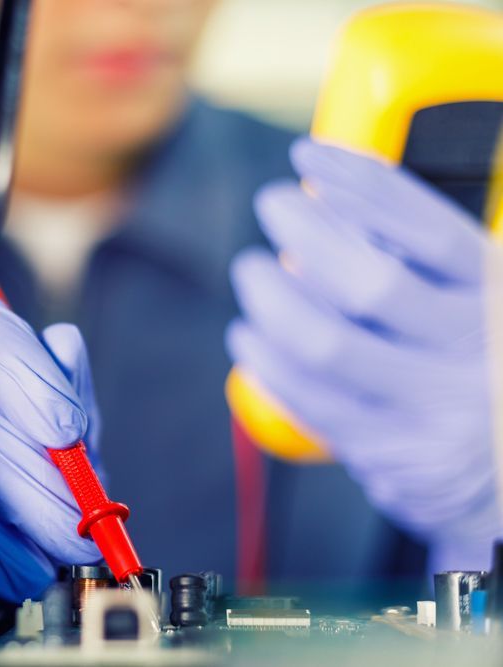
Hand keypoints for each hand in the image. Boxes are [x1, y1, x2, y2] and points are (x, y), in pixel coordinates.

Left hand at [227, 137, 502, 571]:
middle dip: (304, 234)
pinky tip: (249, 339)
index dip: (363, 185)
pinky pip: (310, 401)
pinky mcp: (394, 454)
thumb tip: (329, 203)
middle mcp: (477, 350)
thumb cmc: (472, 362)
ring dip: (270, 300)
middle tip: (271, 208)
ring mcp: (436, 407)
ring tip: (252, 272)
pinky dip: (267, 363)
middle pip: (370, 282)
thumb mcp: (476, 299)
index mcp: (498, 297)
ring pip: (326, 344)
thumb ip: (419, 260)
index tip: (308, 156)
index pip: (430, 231)